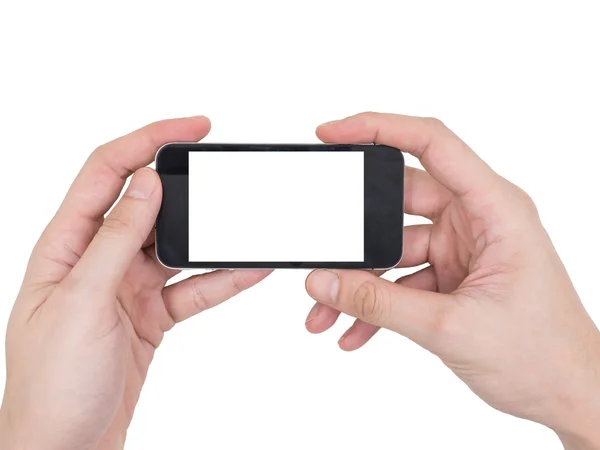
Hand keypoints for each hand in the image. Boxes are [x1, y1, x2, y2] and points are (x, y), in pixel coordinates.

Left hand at [0, 117, 270, 449]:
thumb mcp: (81, 302)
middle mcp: (96, 260)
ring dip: (209, 236)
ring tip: (242, 223)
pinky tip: (247, 270)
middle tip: (221, 169)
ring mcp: (126, 287)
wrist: (63, 449)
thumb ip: (116, 240)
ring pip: (176, 247)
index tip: (192, 127)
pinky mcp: (150, 315)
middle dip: (183, 182)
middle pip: (145, 203)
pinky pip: (192, 288)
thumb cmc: (51, 386)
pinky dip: (221, 279)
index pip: (107, 172)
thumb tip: (145, 184)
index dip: (147, 140)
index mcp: (65, 246)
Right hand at [304, 112, 599, 448]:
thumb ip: (379, 304)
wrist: (569, 395)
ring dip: (360, 280)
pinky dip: (377, 303)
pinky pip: (402, 279)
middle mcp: (478, 219)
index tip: (332, 133)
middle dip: (354, 231)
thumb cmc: (544, 355)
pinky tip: (354, 329)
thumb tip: (325, 281)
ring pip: (394, 248)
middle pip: (399, 200)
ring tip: (327, 310)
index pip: (432, 143)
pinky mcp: (452, 276)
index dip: (378, 128)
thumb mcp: (450, 327)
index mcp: (495, 208)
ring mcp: (463, 248)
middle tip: (322, 248)